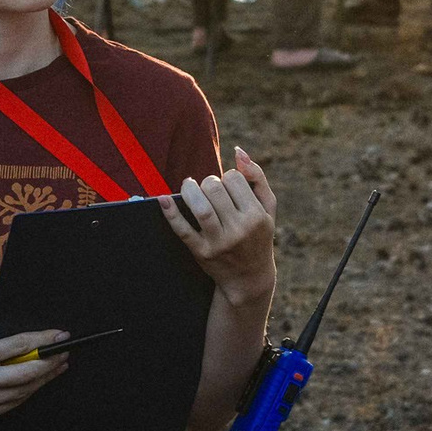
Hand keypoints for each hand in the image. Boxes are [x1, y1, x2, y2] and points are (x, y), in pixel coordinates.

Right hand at [0, 327, 69, 420]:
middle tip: (65, 353)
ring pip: (23, 391)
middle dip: (50, 362)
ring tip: (57, 367)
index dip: (43, 341)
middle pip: (27, 373)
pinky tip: (37, 381)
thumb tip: (26, 338)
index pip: (19, 347)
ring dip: (44, 378)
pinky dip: (27, 391)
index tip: (60, 335)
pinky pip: (13, 403)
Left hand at [160, 148, 276, 307]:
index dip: (228, 177)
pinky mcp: (202, 253)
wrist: (249, 278)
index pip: (234, 179)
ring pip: (200, 207)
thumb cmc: (259, 236)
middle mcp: (239, 229)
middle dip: (208, 182)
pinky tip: (163, 199)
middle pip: (215, 189)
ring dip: (190, 190)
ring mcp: (219, 242)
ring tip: (189, 186)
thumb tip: (238, 152)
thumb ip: (257, 178)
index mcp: (257, 216)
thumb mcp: (268, 209)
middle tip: (209, 188)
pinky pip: (183, 230)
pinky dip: (171, 213)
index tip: (228, 187)